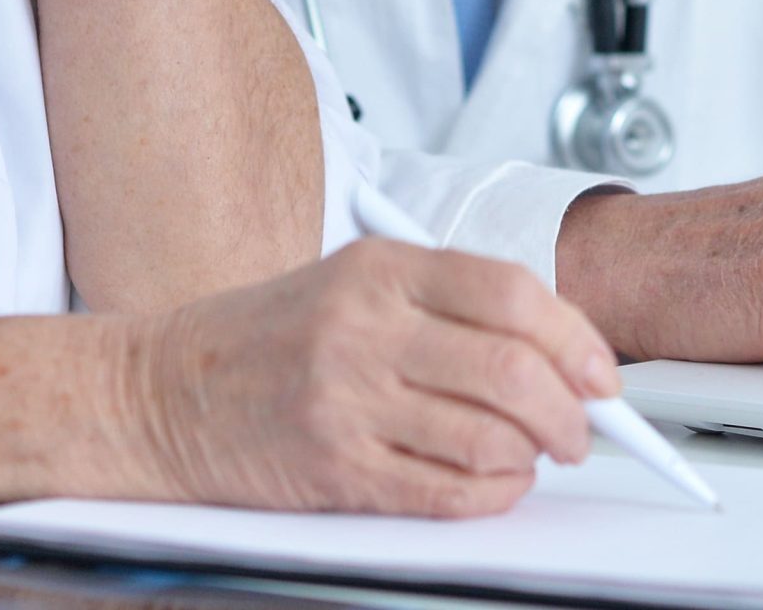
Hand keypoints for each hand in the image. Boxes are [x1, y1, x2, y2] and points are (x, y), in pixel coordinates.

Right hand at [117, 237, 620, 517]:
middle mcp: (363, 327)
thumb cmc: (265, 338)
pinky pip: (444, 491)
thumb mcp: (351, 283)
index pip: (511, 293)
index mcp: (378, 267)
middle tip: (582, 430)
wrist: (159, 391)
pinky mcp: (332, 468)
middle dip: (570, 411)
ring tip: (535, 456)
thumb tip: (558, 351)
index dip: (576, 338)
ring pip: (487, 436)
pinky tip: (495, 484)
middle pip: (511, 369)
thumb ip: (446, 304)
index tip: (602, 373)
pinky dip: (491, 494)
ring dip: (534, 456)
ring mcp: (345, 400)